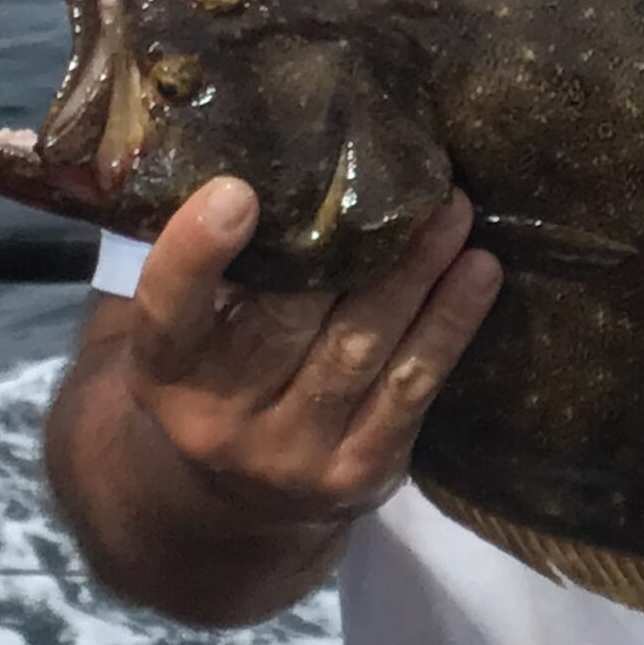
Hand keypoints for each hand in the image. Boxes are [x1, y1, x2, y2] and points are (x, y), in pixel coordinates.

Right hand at [123, 176, 500, 525]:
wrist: (234, 502)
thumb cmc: (217, 373)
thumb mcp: (184, 331)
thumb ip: (206, 262)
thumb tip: (257, 142)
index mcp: (164, 371)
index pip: (166, 310)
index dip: (196, 253)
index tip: (236, 192)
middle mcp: (220, 421)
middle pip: (290, 319)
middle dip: (353, 244)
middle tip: (406, 175)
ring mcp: (294, 454)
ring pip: (363, 349)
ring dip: (418, 274)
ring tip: (455, 210)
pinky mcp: (360, 472)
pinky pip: (413, 389)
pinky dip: (450, 325)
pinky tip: (479, 272)